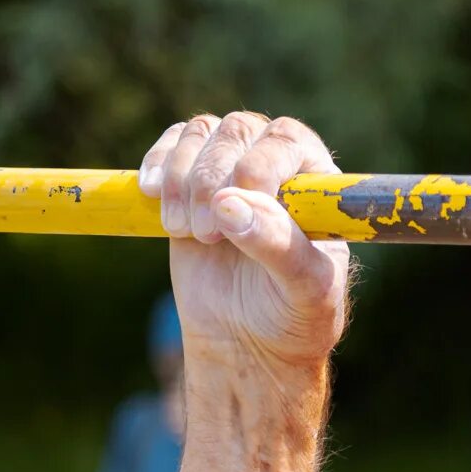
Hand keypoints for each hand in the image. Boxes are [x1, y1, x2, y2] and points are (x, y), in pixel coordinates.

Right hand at [137, 113, 349, 379]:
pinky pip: (173, 144)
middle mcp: (279, 164)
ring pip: (201, 133)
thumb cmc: (291, 316)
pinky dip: (157, 165)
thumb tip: (230, 204)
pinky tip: (152, 196)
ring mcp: (234, 165)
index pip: (287, 140)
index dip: (257, 166)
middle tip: (208, 235)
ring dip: (182, 178)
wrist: (247, 340)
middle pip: (238, 131)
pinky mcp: (193, 178)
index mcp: (318, 184)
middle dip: (212, 178)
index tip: (234, 211)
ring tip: (186, 232)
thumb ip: (277, 246)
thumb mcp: (303, 291)